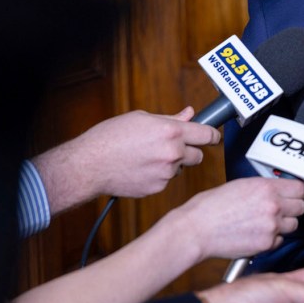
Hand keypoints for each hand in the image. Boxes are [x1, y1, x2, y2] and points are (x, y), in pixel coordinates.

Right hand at [75, 107, 217, 197]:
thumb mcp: (142, 118)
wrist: (89, 165)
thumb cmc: (111, 137)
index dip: (213, 135)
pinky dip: (158, 175)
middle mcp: (173, 153)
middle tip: (173, 147)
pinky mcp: (157, 188)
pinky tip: (141, 168)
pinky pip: (166, 180)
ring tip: (147, 156)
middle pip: (198, 155)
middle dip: (190, 151)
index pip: (207, 135)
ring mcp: (166, 173)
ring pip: (180, 168)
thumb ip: (171, 119)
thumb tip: (190, 114)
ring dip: (171, 163)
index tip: (213, 137)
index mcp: (172, 132)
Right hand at [172, 177, 303, 260]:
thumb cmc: (211, 206)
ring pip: (293, 225)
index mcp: (267, 187)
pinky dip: (272, 239)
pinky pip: (280, 240)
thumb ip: (264, 188)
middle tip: (281, 210)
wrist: (197, 229)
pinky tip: (257, 234)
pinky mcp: (266, 244)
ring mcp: (271, 226)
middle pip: (301, 207)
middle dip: (293, 208)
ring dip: (284, 224)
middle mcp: (273, 205)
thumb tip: (278, 191)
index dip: (299, 193)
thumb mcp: (241, 185)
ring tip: (265, 223)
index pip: (301, 188)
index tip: (295, 195)